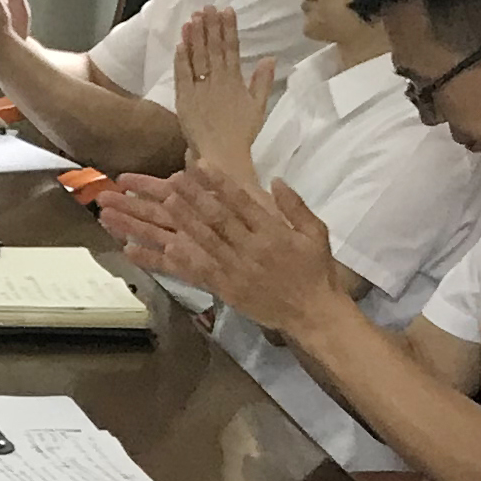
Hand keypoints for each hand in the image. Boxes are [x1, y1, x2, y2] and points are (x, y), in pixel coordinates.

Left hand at [112, 159, 340, 330]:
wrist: (313, 314)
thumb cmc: (316, 271)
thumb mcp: (316, 233)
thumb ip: (295, 206)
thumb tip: (276, 180)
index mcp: (273, 233)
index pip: (242, 203)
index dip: (220, 183)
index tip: (201, 165)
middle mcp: (252, 249)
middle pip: (218, 219)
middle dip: (195, 197)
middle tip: (173, 178)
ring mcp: (237, 270)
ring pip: (206, 242)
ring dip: (184, 221)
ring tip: (164, 202)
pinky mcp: (227, 289)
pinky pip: (202, 272)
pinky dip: (184, 259)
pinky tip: (167, 246)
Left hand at [170, 4, 274, 181]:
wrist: (222, 155)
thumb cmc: (241, 133)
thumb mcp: (258, 107)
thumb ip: (262, 81)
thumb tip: (270, 58)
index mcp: (235, 81)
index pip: (232, 49)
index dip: (229, 28)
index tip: (227, 10)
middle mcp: (217, 82)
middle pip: (213, 49)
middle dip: (210, 26)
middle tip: (207, 6)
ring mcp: (199, 90)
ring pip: (197, 58)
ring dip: (195, 37)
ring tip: (193, 18)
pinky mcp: (184, 100)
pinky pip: (182, 75)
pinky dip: (181, 59)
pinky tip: (180, 43)